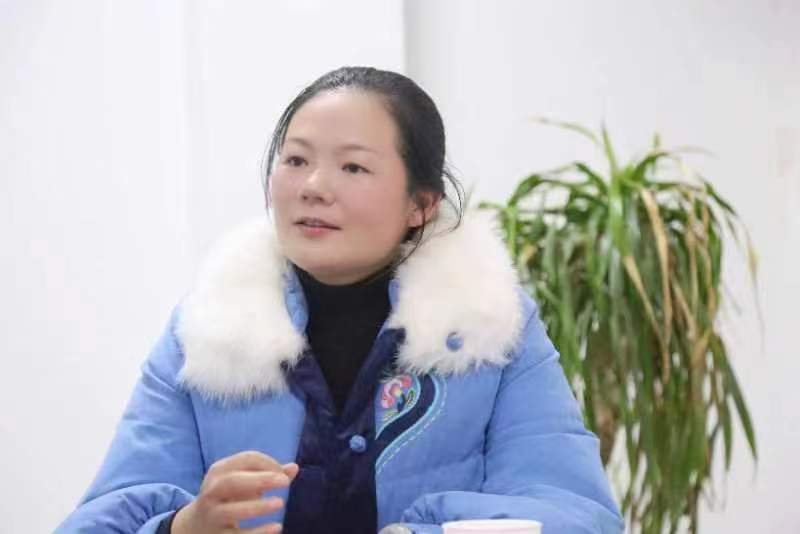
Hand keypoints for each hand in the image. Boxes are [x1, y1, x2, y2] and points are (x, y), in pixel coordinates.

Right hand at [172, 450, 298, 533]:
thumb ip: (268, 473)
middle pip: (232, 482)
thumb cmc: (228, 496)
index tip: (284, 475)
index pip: (246, 459)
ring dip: (257, 507)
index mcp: (219, 471)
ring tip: (280, 503)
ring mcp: (212, 515)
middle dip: (260, 479)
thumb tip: (294, 468)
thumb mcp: (243, 480)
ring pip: (231, 510)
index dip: (268, 463)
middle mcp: (212, 491)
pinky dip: (257, 532)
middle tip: (285, 482)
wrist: (196, 525)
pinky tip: (277, 527)